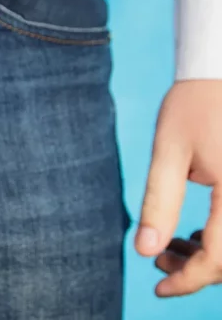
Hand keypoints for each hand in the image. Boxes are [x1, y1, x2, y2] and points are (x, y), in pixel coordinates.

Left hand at [135, 80, 221, 295]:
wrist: (221, 69)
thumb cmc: (194, 105)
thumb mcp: (169, 153)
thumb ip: (159, 202)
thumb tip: (144, 251)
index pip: (220, 258)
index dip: (189, 281)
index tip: (159, 289)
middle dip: (197, 270)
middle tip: (157, 262)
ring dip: (210, 255)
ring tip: (169, 248)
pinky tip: (193, 235)